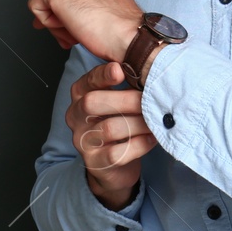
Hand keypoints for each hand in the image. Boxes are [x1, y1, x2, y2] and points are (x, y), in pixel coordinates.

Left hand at [27, 0, 144, 62]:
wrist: (127, 35)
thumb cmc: (121, 26)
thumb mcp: (102, 3)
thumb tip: (50, 12)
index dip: (72, 8)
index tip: (81, 20)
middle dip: (64, 15)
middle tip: (81, 29)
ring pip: (46, 0)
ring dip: (58, 22)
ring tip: (79, 30)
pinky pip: (36, 8)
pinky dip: (49, 24)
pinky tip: (72, 26)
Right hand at [67, 60, 156, 208]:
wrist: (115, 165)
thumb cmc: (121, 123)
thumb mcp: (120, 101)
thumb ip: (127, 82)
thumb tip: (149, 65)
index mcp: (80, 95)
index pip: (87, 81)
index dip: (103, 74)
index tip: (120, 69)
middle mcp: (76, 116)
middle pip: (92, 103)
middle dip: (125, 100)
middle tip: (150, 99)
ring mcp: (82, 141)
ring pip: (108, 128)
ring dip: (137, 124)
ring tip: (156, 121)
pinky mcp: (94, 162)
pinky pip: (116, 153)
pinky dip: (138, 145)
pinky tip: (152, 139)